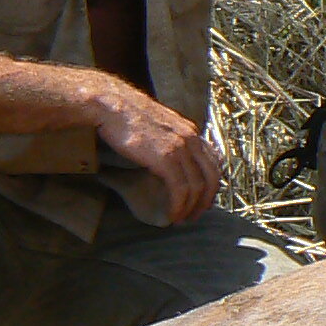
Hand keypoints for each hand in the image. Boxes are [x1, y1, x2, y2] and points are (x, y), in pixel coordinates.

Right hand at [87, 79, 222, 223]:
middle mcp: (191, 138)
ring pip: (197, 186)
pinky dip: (178, 205)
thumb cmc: (127, 116)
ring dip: (191, 207)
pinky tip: (172, 215)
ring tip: (182, 219)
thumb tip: (171, 158)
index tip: (203, 199)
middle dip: (206, 200)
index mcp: (190, 131)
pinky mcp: (166, 158)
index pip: (213, 161)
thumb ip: (170, 139)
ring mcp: (180, 148)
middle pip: (211, 176)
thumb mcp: (158, 125)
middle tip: (196, 215)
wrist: (112, 105)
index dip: (211, 184)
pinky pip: (180, 189)